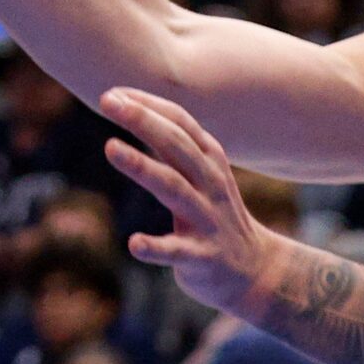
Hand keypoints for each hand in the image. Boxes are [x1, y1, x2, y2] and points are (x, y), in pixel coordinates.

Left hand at [96, 87, 280, 317]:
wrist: (256, 271)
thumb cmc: (214, 213)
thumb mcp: (203, 173)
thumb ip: (174, 145)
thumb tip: (133, 109)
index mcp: (210, 160)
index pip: (180, 122)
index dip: (147, 105)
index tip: (113, 93)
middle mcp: (210, 184)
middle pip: (176, 145)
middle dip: (143, 121)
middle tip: (107, 102)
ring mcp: (207, 219)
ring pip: (173, 188)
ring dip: (141, 166)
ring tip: (110, 147)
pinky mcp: (201, 256)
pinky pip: (176, 250)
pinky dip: (155, 246)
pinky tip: (134, 243)